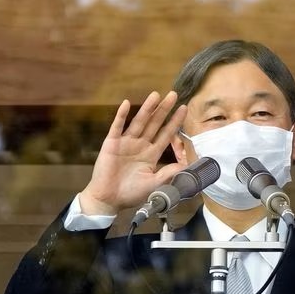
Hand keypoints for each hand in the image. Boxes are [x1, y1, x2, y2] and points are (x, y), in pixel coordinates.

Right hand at [80, 91, 187, 215]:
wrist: (109, 199)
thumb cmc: (131, 193)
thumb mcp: (153, 184)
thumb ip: (168, 173)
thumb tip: (185, 166)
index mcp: (151, 154)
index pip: (166, 134)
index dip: (174, 122)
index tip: (183, 109)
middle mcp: (141, 145)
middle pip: (155, 124)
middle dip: (164, 110)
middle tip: (173, 94)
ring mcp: (126, 143)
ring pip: (139, 122)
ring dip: (147, 108)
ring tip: (156, 95)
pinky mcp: (112, 143)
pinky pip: (117, 127)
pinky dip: (121, 115)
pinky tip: (126, 104)